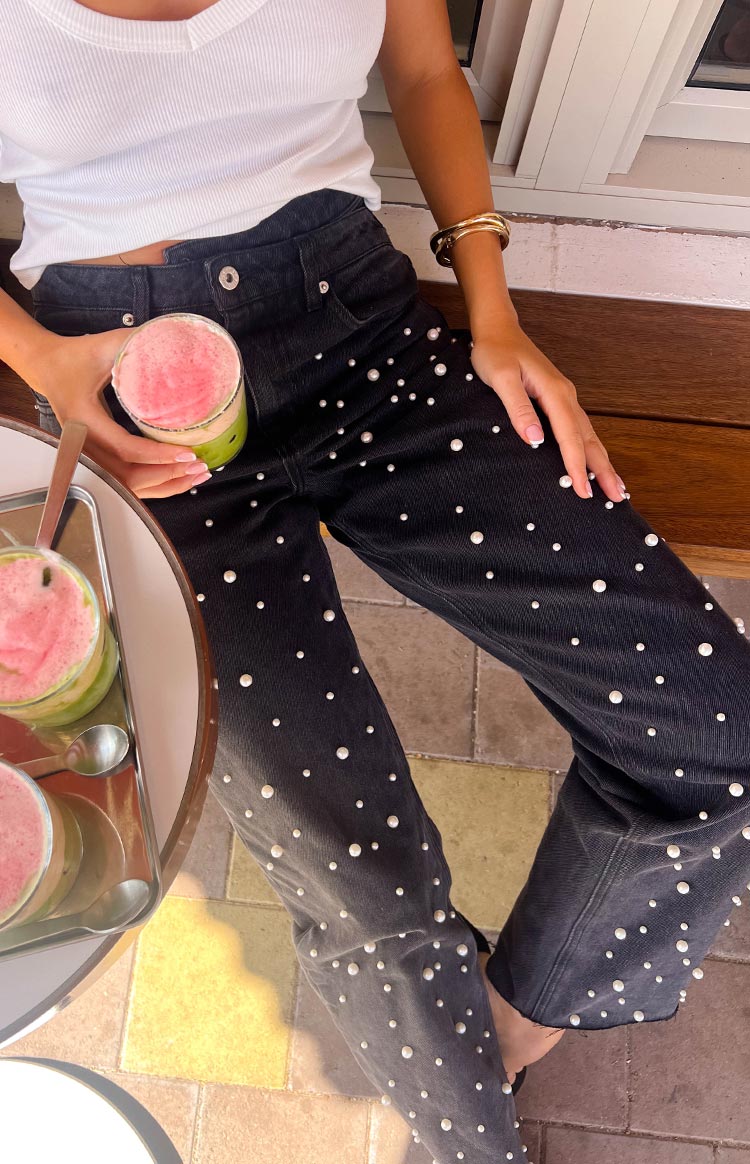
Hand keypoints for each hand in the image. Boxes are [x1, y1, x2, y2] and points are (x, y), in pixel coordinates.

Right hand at [32, 329, 210, 498]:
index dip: (157, 454)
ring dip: (164, 484)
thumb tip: (175, 343)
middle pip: (128, 477)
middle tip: (199, 466)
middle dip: (167, 475)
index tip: (187, 452)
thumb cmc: (74, 357)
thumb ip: (137, 344)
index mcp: (85, 418)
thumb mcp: (105, 346)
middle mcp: (84, 444)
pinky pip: (126, 481)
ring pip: (128, 485)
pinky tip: (178, 478)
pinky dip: (153, 484)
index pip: (125, 447)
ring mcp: (89, 455)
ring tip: (196, 475)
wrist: (48, 368)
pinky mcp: (97, 458)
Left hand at [470, 318, 626, 502]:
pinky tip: (593, 461)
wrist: (498, 329)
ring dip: (602, 461)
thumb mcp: (500, 378)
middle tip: (618, 497)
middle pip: (590, 439)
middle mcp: (566, 396)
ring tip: (614, 486)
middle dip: (604, 470)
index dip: (576, 467)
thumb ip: (518, 408)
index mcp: (555, 393)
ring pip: (589, 435)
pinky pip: (579, 429)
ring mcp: (564, 398)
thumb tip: (535, 438)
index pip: (569, 437)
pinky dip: (590, 448)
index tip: (582, 492)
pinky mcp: (558, 399)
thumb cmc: (495, 351)